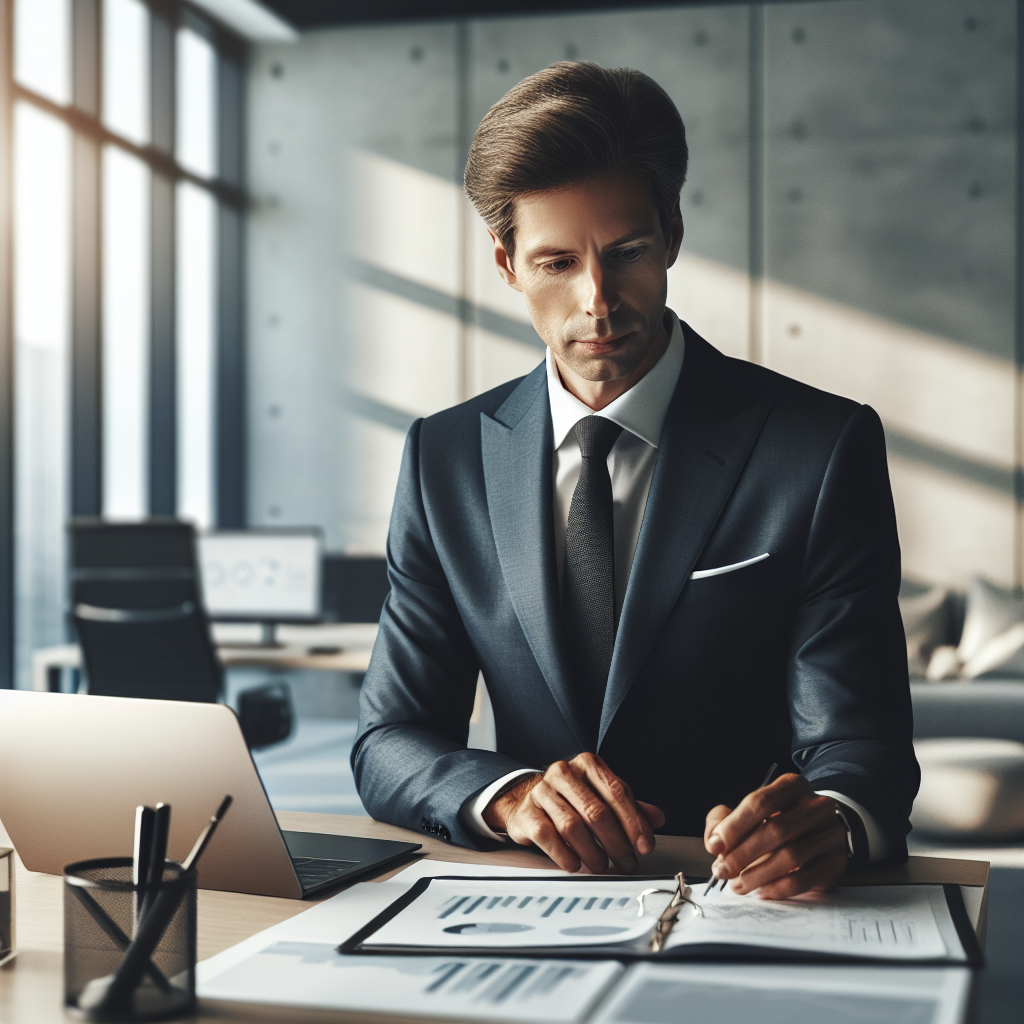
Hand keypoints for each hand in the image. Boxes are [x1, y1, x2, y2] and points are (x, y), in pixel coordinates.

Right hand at [483, 753, 664, 873]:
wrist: (527, 801)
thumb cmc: (572, 799)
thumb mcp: (603, 797)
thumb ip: (630, 807)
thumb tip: (656, 818)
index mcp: (587, 764)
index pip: (616, 792)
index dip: (634, 822)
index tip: (645, 846)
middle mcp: (563, 772)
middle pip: (596, 811)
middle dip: (616, 843)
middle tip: (627, 863)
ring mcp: (542, 792)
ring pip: (572, 826)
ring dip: (592, 852)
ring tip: (603, 866)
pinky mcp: (526, 813)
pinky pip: (547, 836)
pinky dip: (564, 854)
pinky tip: (575, 864)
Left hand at [703, 773, 847, 899]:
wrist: (824, 827)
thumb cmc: (780, 818)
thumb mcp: (753, 810)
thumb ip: (725, 820)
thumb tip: (715, 842)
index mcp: (792, 786)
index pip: (760, 803)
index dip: (734, 826)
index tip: (715, 846)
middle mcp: (816, 806)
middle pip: (776, 831)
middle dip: (742, 854)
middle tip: (722, 870)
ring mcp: (830, 834)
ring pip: (791, 857)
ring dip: (757, 875)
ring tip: (737, 885)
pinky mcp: (836, 862)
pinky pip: (804, 879)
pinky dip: (778, 888)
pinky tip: (761, 891)